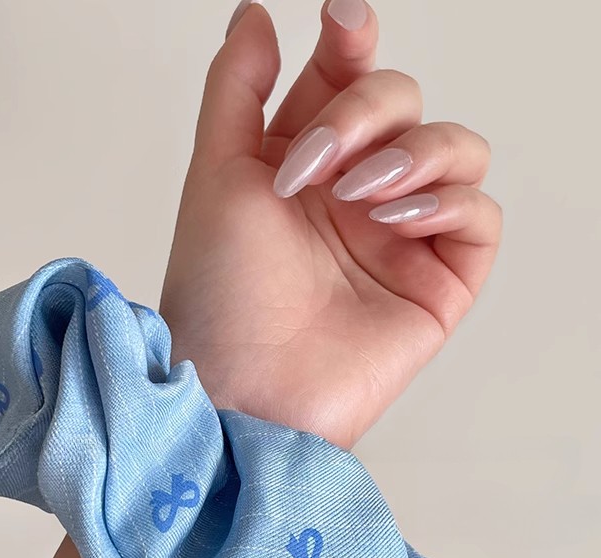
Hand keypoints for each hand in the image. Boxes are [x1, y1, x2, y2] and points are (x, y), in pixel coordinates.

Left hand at [160, 0, 500, 449]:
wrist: (241, 385)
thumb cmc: (219, 293)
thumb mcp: (216, 175)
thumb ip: (237, 89)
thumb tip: (258, 13)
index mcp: (304, 164)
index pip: (347, 80)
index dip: (352, 42)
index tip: (340, 22)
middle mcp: (354, 193)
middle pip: (401, 103)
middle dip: (361, 115)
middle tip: (313, 164)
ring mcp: (398, 235)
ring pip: (454, 146)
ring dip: (412, 152)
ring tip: (357, 195)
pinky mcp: (436, 280)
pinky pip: (477, 214)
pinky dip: (448, 199)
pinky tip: (398, 216)